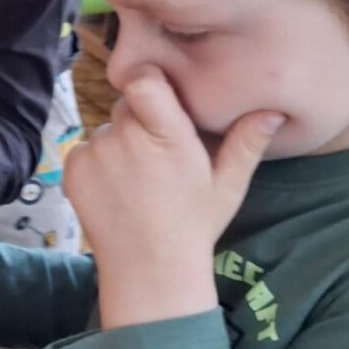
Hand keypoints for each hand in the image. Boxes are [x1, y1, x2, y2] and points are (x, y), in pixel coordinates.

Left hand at [66, 67, 283, 327]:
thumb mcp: (228, 185)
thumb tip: (275, 111)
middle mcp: (126, 138)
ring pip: (107, 128)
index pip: (143, 80)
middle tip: (158, 154)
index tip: (161, 97)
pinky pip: (85, 148)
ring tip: (139, 177)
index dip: (149, 82)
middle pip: (128, 104)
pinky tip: (118, 188)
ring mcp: (96, 153)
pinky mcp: (73, 169)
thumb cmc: (193, 225)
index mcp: (167, 134)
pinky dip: (97, 161)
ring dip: (119, 142)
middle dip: (142, 119)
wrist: (148, 269)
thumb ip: (247, 142)